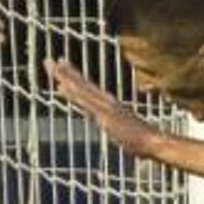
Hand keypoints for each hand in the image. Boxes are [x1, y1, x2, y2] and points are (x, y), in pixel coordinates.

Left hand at [44, 56, 166, 162]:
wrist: (154, 142)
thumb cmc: (145, 141)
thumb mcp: (127, 133)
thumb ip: (120, 128)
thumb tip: (119, 130)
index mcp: (110, 106)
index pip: (88, 90)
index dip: (75, 79)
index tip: (63, 68)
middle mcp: (106, 103)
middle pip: (81, 85)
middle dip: (65, 73)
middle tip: (49, 61)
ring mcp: (105, 108)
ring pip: (81, 90)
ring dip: (66, 77)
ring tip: (53, 66)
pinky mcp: (104, 115)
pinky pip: (85, 102)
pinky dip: (73, 93)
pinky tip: (61, 86)